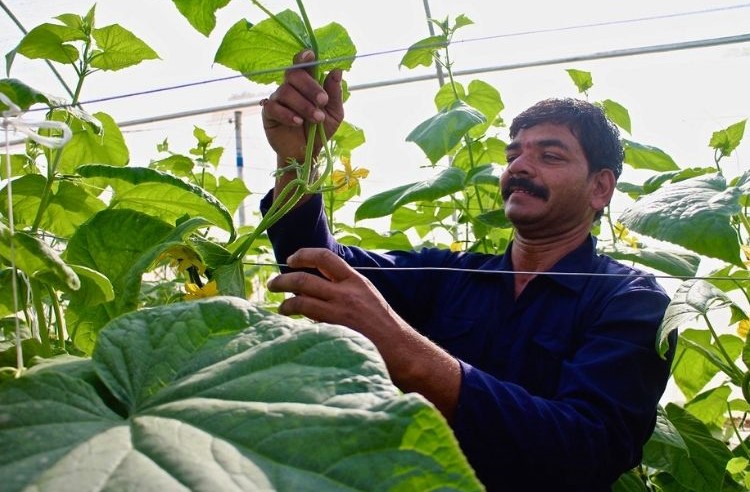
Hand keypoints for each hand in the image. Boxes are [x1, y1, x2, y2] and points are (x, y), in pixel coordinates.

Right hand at [261, 50, 343, 163]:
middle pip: (293, 74)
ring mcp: (278, 98)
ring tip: (316, 119)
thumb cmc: (320, 130)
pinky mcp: (269, 113)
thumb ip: (335, 94)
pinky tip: (298, 122)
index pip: (302, 64)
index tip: (311, 55)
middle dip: (310, 86)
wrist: (307, 152)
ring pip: (285, 91)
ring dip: (303, 105)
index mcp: (307, 83)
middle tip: (322, 101)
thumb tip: (337, 70)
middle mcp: (291, 87)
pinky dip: (287, 114)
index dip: (304, 56)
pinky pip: (274, 107)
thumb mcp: (334, 114)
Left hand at [266, 248, 397, 344]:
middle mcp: (346, 292)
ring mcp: (339, 311)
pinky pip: (307, 319)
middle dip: (283, 280)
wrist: (400, 348)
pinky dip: (295, 317)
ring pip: (300, 299)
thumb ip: (346, 287)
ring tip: (279, 306)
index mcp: (356, 280)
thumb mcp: (367, 295)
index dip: (303, 255)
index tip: (291, 259)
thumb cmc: (383, 324)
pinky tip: (290, 321)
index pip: (325, 257)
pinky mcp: (335, 328)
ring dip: (284, 302)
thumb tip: (319, 284)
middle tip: (273, 284)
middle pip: (304, 279)